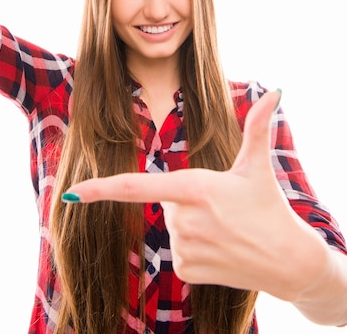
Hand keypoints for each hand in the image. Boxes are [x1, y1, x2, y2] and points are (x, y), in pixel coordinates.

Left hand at [64, 90, 327, 301]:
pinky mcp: (187, 270)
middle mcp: (183, 220)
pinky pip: (177, 252)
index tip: (72, 193)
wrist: (288, 261)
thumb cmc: (269, 205)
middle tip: (220, 206)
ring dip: (190, 224)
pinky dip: (194, 247)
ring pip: (171, 227)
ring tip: (224, 228)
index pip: (136, 187)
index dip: (101, 189)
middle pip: (164, 202)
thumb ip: (259, 124)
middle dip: (184, 200)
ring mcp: (184, 248)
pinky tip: (219, 248)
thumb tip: (276, 90)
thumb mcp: (258, 164)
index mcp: (194, 188)